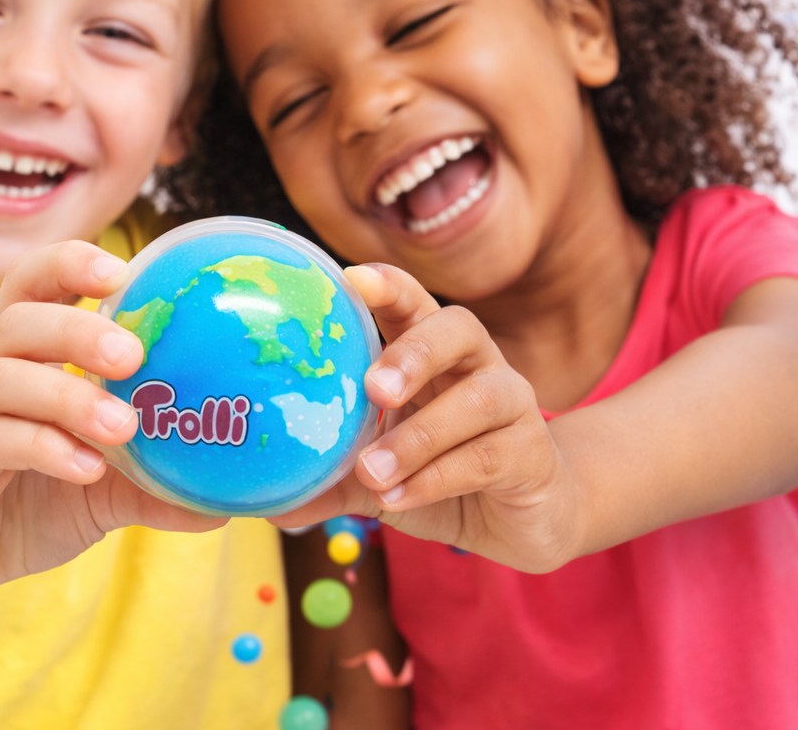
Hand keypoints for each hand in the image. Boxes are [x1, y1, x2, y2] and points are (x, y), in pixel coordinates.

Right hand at [0, 240, 224, 604]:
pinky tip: (84, 467)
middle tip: (135, 354)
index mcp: (20, 355)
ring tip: (122, 427)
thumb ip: (155, 486)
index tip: (123, 269)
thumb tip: (231, 501)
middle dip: (78, 328)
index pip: (34, 283)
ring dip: (67, 395)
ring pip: (1, 378)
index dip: (71, 264)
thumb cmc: (22, 500)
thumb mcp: (101, 492)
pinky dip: (40, 447)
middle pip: (19, 320)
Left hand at [273, 264, 582, 572]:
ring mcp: (512, 405)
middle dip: (414, 352)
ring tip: (373, 471)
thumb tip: (266, 503)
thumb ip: (330, 482)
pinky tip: (400, 497)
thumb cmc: (442, 476)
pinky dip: (438, 477)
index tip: (350, 279)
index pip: (413, 303)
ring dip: (420, 436)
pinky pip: (488, 455)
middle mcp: (477, 366)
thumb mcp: (377, 478)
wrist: (525, 519)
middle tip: (373, 388)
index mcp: (433, 355)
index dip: (388, 286)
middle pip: (458, 328)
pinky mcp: (531, 454)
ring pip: (477, 400)